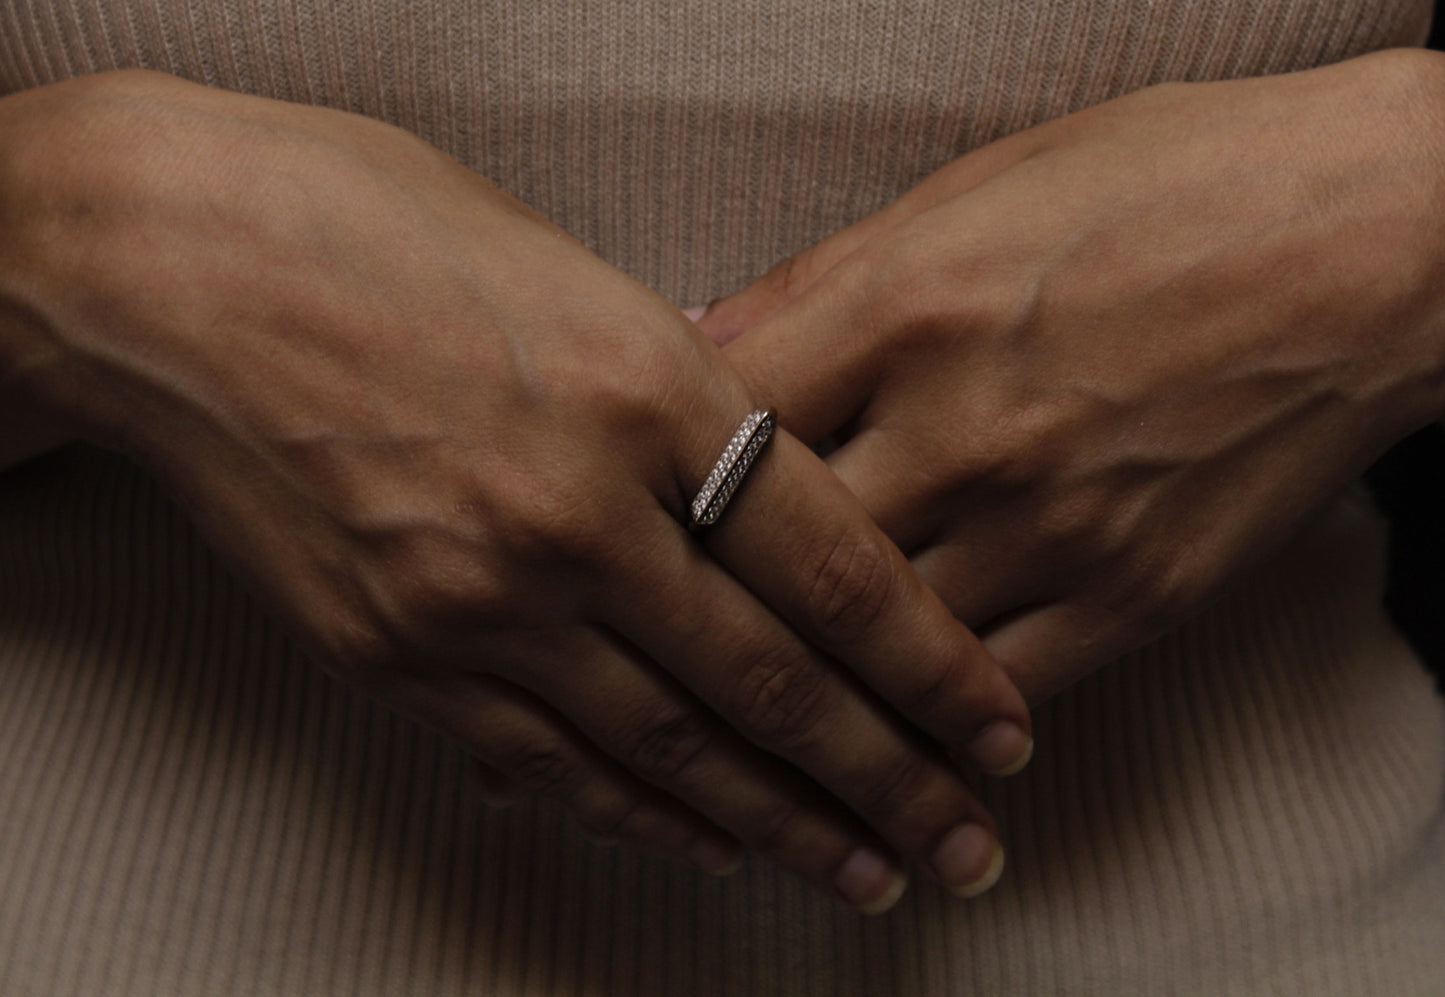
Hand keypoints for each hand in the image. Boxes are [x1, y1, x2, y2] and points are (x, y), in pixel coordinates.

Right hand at [0, 71, 1031, 908]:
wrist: (164, 271)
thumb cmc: (367, 229)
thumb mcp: (573, 275)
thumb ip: (678, 391)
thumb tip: (763, 476)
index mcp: (647, 395)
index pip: (838, 569)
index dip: (934, 663)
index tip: (996, 724)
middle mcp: (577, 518)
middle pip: (775, 682)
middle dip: (889, 776)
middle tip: (968, 843)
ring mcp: (480, 602)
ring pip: (672, 751)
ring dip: (785, 825)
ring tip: (867, 872)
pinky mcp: (395, 655)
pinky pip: (549, 763)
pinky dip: (645, 815)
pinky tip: (711, 845)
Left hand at [697, 49, 1444, 701]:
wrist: (1375, 243)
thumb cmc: (1170, 188)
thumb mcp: (970, 195)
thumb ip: (820, 286)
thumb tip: (702, 344)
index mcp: (903, 310)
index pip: (721, 426)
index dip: (657, 476)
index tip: (629, 516)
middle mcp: (962, 429)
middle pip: (776, 557)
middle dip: (699, 607)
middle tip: (635, 654)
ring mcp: (1049, 524)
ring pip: (871, 647)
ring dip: (800, 689)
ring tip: (737, 718)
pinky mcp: (1131, 594)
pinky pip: (993, 690)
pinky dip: (925, 720)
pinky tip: (882, 739)